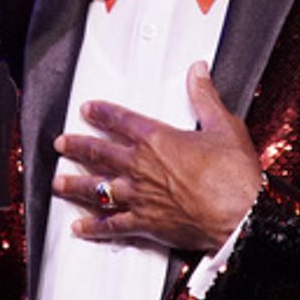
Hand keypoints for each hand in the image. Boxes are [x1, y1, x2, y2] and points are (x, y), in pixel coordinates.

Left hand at [53, 61, 261, 252]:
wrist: (240, 218)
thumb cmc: (234, 177)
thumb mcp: (223, 126)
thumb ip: (205, 97)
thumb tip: (198, 72)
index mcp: (157, 140)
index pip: (120, 120)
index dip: (102, 112)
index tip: (88, 109)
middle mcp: (141, 167)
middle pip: (99, 153)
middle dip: (77, 146)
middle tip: (62, 143)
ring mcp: (139, 197)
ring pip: (98, 188)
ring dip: (76, 184)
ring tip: (59, 182)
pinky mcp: (145, 224)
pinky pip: (112, 226)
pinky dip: (94, 227)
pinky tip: (81, 227)